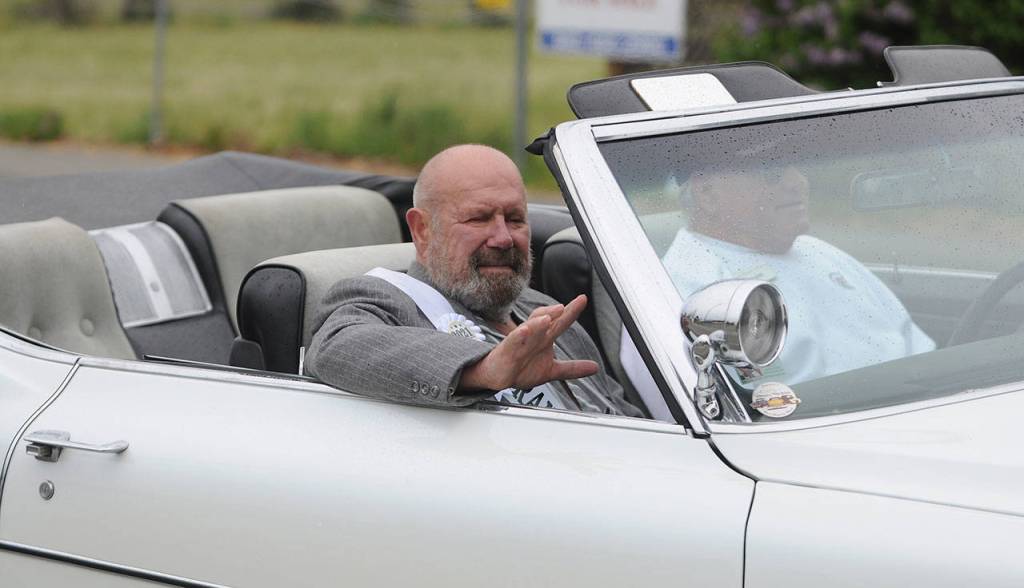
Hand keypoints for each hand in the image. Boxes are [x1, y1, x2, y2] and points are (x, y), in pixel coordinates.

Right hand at [459, 295, 598, 391]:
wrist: (498, 377)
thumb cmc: (522, 368)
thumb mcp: (552, 370)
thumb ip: (572, 368)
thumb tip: (595, 367)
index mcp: (544, 338)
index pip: (559, 321)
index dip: (571, 311)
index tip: (583, 299)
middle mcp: (533, 336)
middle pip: (544, 319)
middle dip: (554, 312)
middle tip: (565, 306)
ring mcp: (519, 341)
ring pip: (529, 328)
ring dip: (538, 322)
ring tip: (549, 317)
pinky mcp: (506, 350)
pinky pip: (512, 341)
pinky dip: (518, 335)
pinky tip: (524, 331)